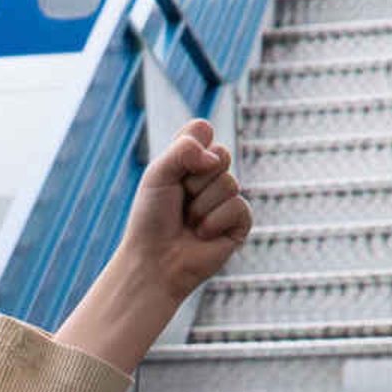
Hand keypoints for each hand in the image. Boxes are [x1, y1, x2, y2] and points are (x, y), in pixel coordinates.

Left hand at [117, 121, 251, 303]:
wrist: (154, 261)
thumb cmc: (151, 219)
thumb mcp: (158, 174)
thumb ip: (184, 150)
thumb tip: (215, 158)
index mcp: (191, 159)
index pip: (203, 129)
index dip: (189, 147)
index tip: (172, 171)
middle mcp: (212, 176)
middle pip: (221, 154)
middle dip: (194, 180)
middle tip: (179, 201)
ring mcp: (227, 199)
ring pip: (230, 183)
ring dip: (201, 206)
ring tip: (189, 223)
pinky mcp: (239, 223)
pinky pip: (239, 207)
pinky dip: (215, 222)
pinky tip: (202, 235)